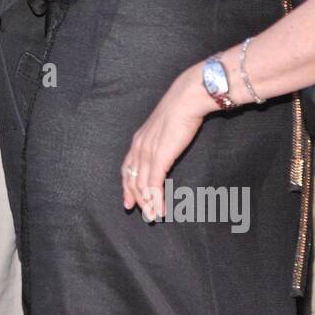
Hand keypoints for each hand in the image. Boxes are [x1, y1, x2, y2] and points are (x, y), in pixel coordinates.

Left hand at [121, 65, 214, 219]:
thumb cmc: (181, 110)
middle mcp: (139, 147)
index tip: (128, 202)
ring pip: (141, 185)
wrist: (188, 98)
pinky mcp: (159, 156)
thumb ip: (162, 141)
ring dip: (148, 203)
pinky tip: (160, 209)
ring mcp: (147, 152)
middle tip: (145, 214)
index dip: (127, 186)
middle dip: (137, 199)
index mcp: (139, 140)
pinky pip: (153, 183)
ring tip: (154, 216)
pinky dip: (156, 198)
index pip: (127, 168)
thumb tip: (166, 149)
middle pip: (132, 180)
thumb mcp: (166, 128)